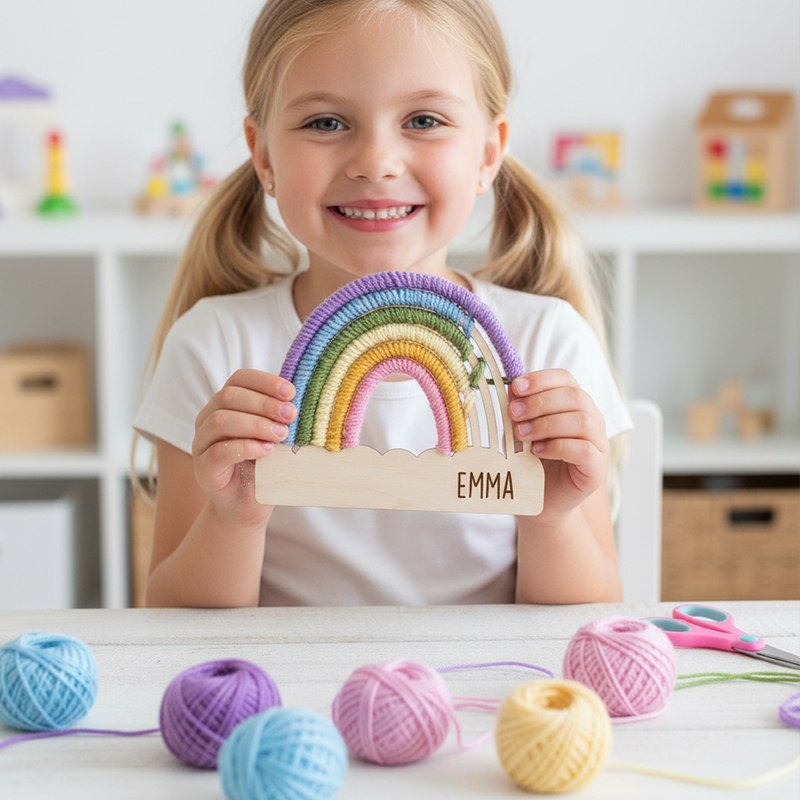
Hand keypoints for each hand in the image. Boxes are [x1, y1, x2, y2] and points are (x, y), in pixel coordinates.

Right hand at [192, 369, 296, 526]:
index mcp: (225, 404)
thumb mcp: (274, 436)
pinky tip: (266, 450)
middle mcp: (208, 418)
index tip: (291, 392)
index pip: (239, 379)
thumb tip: (298, 401)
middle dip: (264, 403)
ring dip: (255, 424)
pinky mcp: (203, 468)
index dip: (265, 381)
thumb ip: (279, 417)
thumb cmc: (264, 466)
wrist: (248, 505)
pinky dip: (245, 447)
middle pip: (228, 396)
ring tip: (281, 434)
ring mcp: (201, 443)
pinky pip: (218, 451)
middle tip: (290, 415)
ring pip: (220, 421)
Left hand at [508, 369, 608, 520]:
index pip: (565, 378)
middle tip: (514, 413)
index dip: (541, 379)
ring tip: (522, 434)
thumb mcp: (521, 431)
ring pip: (582, 421)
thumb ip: (520, 411)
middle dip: (540, 402)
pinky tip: (537, 451)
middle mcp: (591, 419)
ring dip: (547, 424)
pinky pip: (584, 450)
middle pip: (575, 396)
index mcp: (574, 404)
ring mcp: (598, 443)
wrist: (542, 500)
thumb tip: (511, 390)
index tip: (515, 387)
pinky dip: (558, 446)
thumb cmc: (532, 461)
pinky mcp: (597, 468)